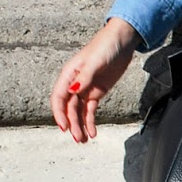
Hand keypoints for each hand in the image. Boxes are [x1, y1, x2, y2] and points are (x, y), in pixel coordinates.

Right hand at [50, 18, 141, 143]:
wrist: (122, 40)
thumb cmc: (106, 45)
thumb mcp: (95, 61)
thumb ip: (84, 77)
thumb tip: (73, 91)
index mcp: (69, 74)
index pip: (59, 97)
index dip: (59, 113)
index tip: (64, 127)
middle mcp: (75, 83)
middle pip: (69, 108)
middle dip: (72, 124)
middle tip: (77, 139)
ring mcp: (86, 88)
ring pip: (79, 111)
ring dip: (80, 126)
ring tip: (84, 141)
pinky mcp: (97, 91)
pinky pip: (91, 109)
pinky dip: (91, 121)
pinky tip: (93, 132)